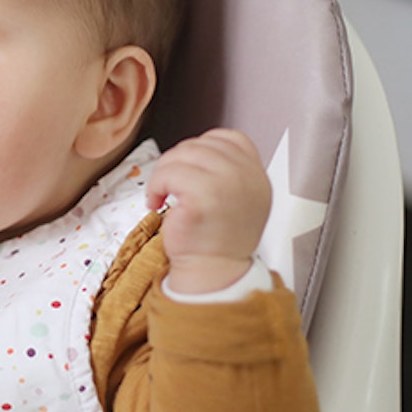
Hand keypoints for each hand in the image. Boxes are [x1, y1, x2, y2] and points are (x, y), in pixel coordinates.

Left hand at [145, 128, 270, 293]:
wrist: (213, 272)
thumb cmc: (217, 240)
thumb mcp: (238, 198)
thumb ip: (229, 171)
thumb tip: (198, 152)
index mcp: (256, 175)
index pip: (229, 138)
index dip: (202, 147)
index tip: (189, 168)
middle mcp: (246, 177)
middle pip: (199, 144)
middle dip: (176, 161)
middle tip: (168, 184)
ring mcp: (227, 185)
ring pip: (180, 155)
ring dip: (162, 173)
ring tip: (162, 193)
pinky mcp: (203, 196)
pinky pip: (169, 174)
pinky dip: (155, 186)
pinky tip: (157, 202)